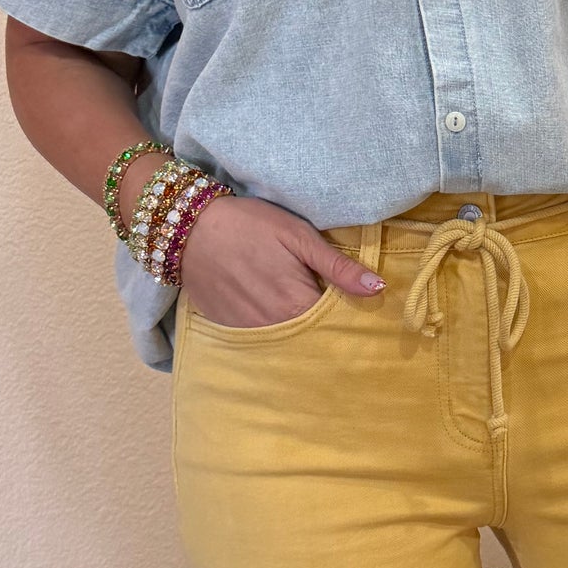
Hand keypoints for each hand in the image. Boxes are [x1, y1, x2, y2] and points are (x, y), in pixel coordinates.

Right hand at [156, 190, 382, 328]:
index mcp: (298, 305)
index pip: (336, 324)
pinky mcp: (230, 330)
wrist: (188, 228)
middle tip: (331, 310)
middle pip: (312, 337)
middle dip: (326, 329)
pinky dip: (273, 332)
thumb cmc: (249, 225)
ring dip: (299, 332)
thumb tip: (378, 289)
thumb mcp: (299, 236)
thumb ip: (338, 267)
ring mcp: (250, 332)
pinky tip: (275, 314)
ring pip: (288, 341)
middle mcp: (275, 327)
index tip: (357, 309)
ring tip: (301, 311)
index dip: (348, 316)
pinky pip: (261, 339)